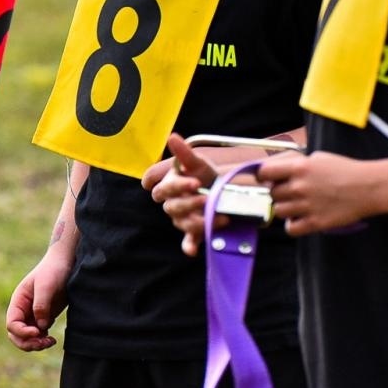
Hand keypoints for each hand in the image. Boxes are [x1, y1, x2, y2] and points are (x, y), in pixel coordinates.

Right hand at [5, 253, 71, 351]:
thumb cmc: (53, 271)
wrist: (66, 264)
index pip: (12, 324)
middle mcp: (23, 310)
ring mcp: (33, 316)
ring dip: (36, 344)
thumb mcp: (46, 285)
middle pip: (16, 335)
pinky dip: (43, 341)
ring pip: (27, 338)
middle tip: (42, 343)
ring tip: (50, 342)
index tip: (37, 332)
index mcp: (18, 301)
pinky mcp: (44, 318)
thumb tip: (40, 326)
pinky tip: (52, 339)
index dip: (22, 332)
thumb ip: (41, 305)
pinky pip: (38, 336)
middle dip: (27, 343)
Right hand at [142, 133, 221, 257]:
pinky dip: (189, 246)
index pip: (166, 188)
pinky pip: (188, 241)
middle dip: (190, 203)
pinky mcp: (194, 232)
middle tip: (207, 198)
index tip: (196, 182)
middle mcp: (173, 204)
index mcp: (170, 186)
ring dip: (197, 221)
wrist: (222, 188)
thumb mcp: (197, 162)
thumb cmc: (205, 174)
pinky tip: (193, 251)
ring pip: (182, 223)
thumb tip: (172, 137)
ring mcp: (182, 219)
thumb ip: (184, 153)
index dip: (179, 186)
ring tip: (217, 216)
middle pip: (173, 208)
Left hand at [261, 151, 373, 235]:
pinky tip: (301, 219)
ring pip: (278, 212)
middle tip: (292, 193)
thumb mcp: (319, 158)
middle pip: (272, 194)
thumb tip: (280, 171)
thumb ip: (298, 164)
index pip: (265, 173)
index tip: (266, 180)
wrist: (368, 187)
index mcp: (299, 167)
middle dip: (279, 193)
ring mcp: (306, 206)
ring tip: (299, 206)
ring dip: (286, 209)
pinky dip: (293, 225)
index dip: (263, 177)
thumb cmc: (345, 170)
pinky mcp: (315, 222)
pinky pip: (290, 229)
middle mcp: (299, 187)